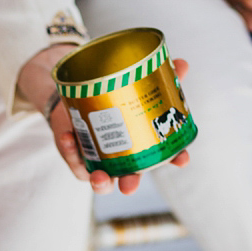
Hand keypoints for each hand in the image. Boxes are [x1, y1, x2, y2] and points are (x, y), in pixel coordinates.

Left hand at [49, 59, 190, 194]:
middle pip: (129, 178)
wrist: (77, 94)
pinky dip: (70, 150)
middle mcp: (122, 158)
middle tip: (129, 186)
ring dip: (100, 181)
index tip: (182, 159)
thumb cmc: (112, 96)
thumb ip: (158, 76)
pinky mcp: (75, 154)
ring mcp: (98, 159)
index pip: (164, 155)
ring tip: (99, 176)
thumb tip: (181, 64)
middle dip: (130, 184)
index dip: (175, 159)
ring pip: (100, 180)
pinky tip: (69, 137)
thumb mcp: (134, 84)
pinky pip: (73, 158)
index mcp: (142, 144)